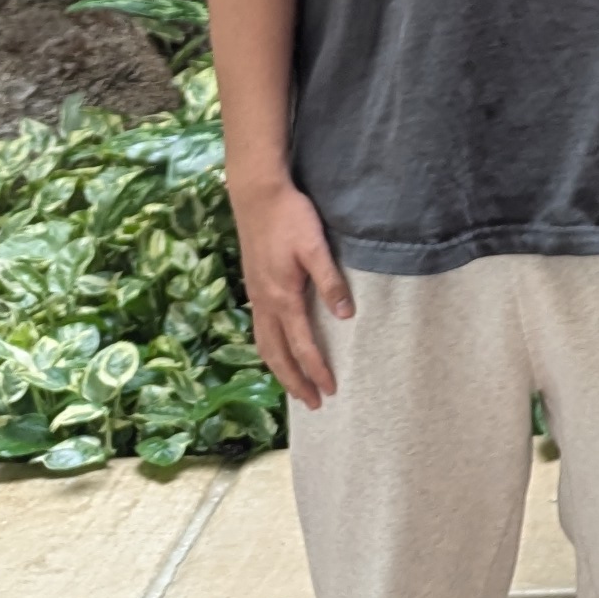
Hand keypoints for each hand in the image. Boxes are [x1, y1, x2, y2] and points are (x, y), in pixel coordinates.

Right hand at [230, 178, 351, 408]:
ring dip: (279, 368)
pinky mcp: (253, 285)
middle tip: (312, 403)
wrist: (256, 194)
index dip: (316, 370)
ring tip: (293, 386)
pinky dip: (269, 349)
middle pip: (276, 355)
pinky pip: (260, 329)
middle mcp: (265, 303)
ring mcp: (256, 295)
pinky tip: (277, 348)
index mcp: (283, 297)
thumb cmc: (290, 217)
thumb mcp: (315, 246)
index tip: (329, 390)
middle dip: (294, 381)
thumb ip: (330, 281)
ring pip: (264, 344)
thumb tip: (345, 315)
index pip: (302, 345)